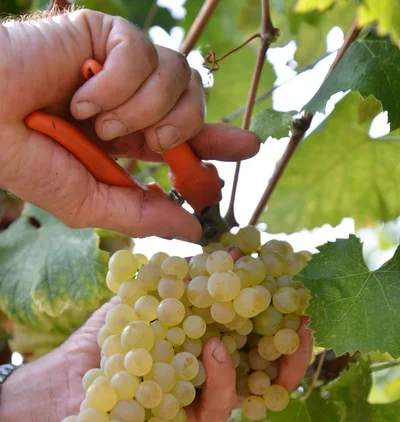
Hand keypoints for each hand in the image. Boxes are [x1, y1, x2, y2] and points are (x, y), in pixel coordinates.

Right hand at [0, 9, 259, 239]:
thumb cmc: (26, 160)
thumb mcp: (89, 203)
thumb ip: (141, 214)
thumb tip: (191, 232)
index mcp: (125, 137)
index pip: (184, 136)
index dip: (218, 140)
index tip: (248, 147)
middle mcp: (129, 101)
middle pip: (193, 100)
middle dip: (188, 125)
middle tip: (159, 139)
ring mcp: (119, 67)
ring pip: (178, 77)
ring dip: (141, 110)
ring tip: (99, 122)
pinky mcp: (105, 36)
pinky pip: (143, 55)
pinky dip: (114, 85)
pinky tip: (81, 94)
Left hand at [0, 299, 311, 421]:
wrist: (64, 386)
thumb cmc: (108, 341)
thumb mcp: (148, 299)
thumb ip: (187, 279)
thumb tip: (232, 250)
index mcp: (208, 344)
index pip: (255, 332)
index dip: (279, 313)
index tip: (293, 288)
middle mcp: (212, 375)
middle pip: (267, 366)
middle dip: (293, 346)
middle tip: (306, 320)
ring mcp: (204, 402)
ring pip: (256, 392)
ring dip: (277, 365)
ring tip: (284, 333)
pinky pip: (219, 409)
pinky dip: (223, 379)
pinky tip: (215, 349)